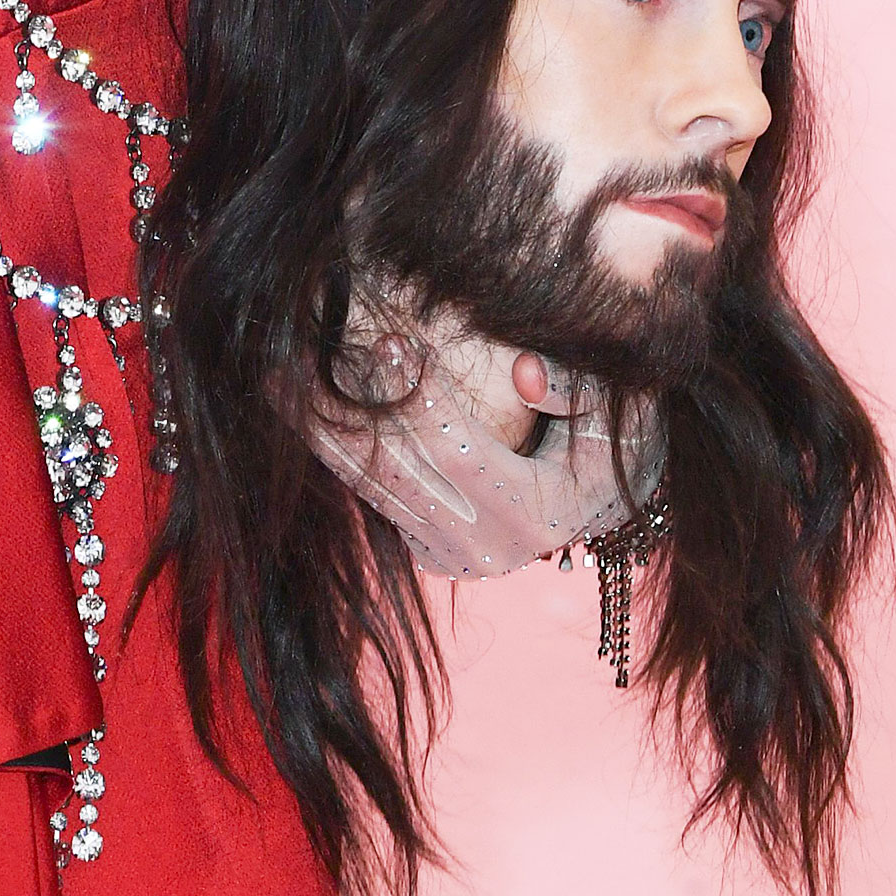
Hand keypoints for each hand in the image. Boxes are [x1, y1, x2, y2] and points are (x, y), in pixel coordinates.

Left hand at [303, 303, 662, 581]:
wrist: (611, 508)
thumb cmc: (618, 447)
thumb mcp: (622, 418)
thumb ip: (580, 390)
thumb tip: (523, 373)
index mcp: (533, 519)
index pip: (460, 454)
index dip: (421, 399)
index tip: (389, 341)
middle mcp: (481, 550)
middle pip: (395, 473)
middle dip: (345, 410)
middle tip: (299, 350)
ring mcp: (446, 554)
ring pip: (368, 486)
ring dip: (319, 427)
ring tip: (274, 369)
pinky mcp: (421, 546)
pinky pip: (366, 491)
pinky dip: (328, 443)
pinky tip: (290, 398)